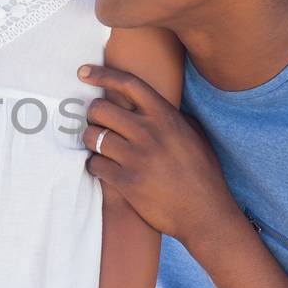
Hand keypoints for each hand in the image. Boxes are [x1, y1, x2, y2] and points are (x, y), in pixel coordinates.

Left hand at [79, 64, 238, 245]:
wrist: (205, 214)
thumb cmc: (202, 174)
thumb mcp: (194, 135)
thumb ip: (170, 116)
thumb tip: (149, 102)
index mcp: (166, 117)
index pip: (128, 84)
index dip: (102, 74)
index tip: (82, 73)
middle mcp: (149, 132)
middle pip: (100, 109)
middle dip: (92, 115)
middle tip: (96, 124)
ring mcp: (136, 157)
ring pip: (92, 136)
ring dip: (89, 140)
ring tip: (98, 146)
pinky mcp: (126, 182)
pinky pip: (94, 164)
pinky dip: (94, 165)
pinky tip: (103, 168)